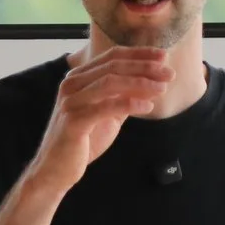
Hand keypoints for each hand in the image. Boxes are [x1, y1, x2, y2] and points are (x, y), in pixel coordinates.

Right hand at [25, 47, 171, 194]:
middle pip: (113, 66)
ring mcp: (70, 101)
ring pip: (110, 82)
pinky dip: (129, 104)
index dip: (139, 54)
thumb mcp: (107, 114)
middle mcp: (72, 84)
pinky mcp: (73, 121)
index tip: (163, 56)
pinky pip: (105, 107)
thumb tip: (150, 84)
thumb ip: (123, 97)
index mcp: (78, 78)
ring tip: (162, 88)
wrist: (56, 170)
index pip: (112, 57)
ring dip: (140, 83)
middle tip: (168, 73)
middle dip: (144, 67)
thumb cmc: (81, 142)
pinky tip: (147, 106)